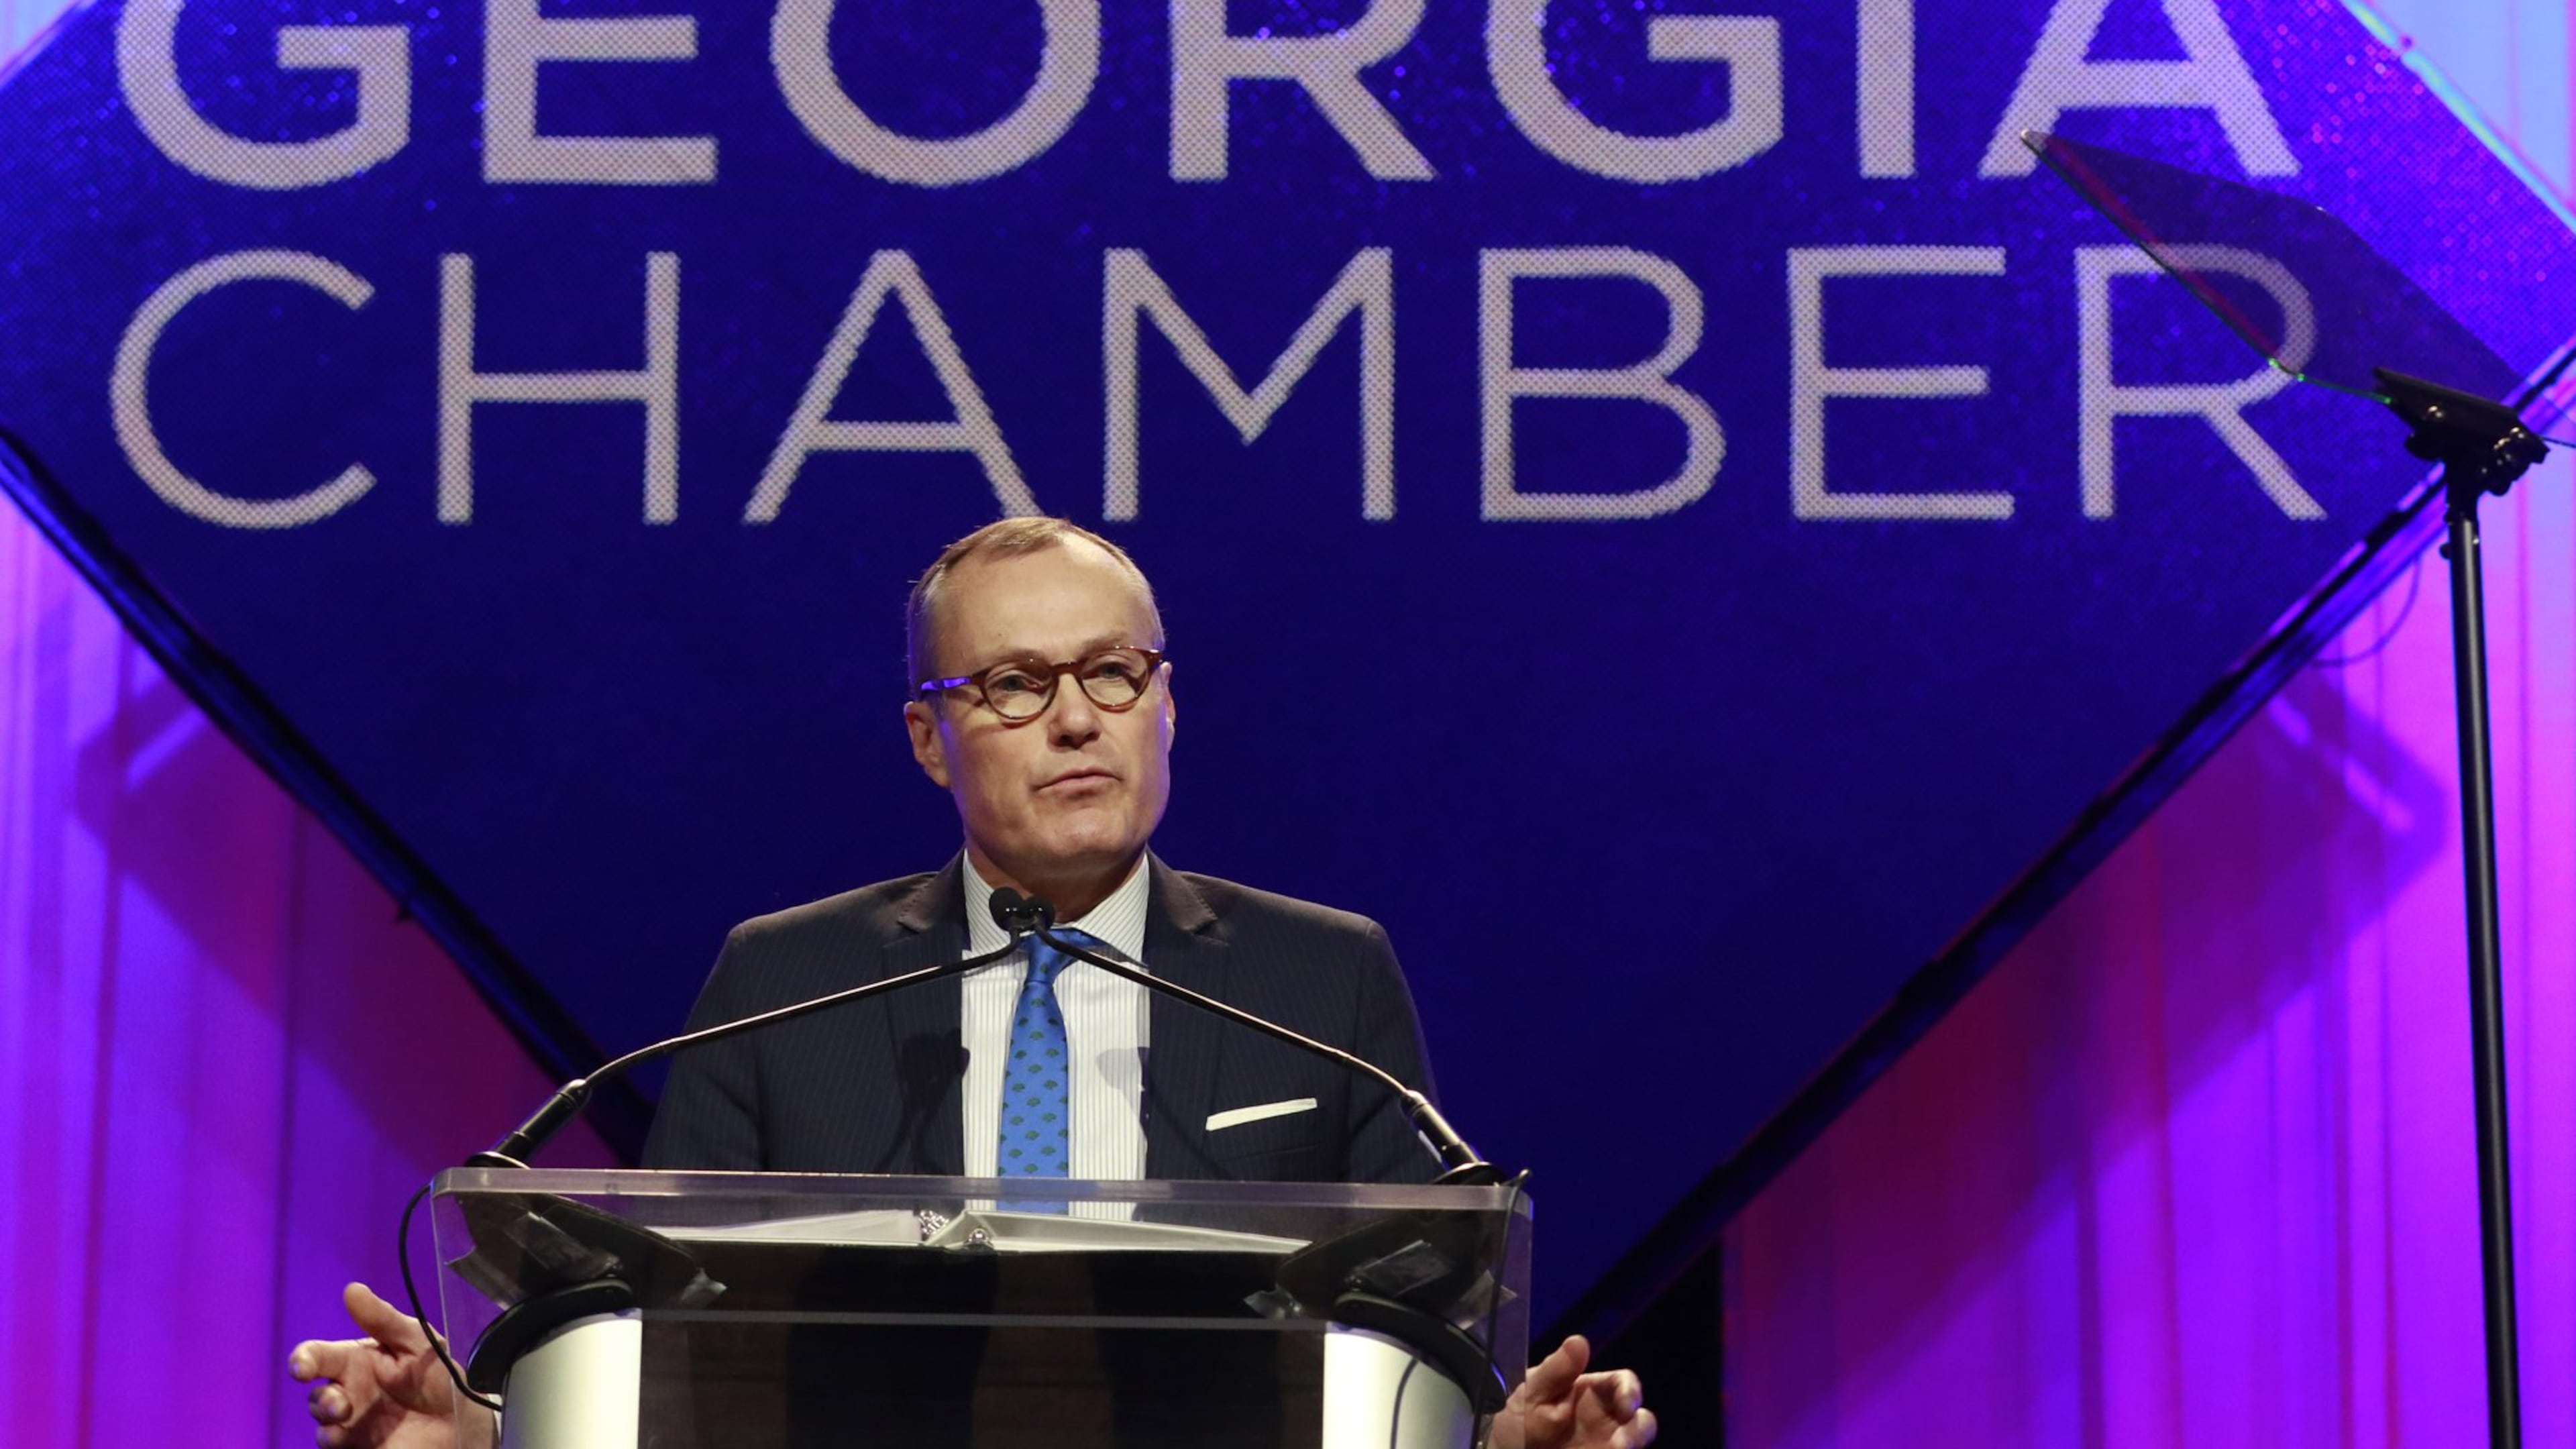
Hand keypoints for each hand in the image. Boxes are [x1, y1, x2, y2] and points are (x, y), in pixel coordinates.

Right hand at [286, 1282, 490, 1448]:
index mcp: (356, 1360)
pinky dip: (331, 1440)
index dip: (304, 1359)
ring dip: (326, 1420)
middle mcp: (346, 1390)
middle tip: (340, 1404)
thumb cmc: (436, 1374)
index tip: (302, 1367)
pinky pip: (331, 1444)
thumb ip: (383, 1320)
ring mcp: (349, 1421)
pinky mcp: (356, 1445)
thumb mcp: (417, 1341)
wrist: (460, 1420)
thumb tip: (352, 1290)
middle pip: (315, 1394)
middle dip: (321, 1399)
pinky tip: (342, 1438)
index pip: (318, 1356)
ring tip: (343, 1418)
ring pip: (321, 1421)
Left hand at [1491, 1334, 1654, 1448]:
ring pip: (1635, 1443)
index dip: (1631, 1391)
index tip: (1627, 1405)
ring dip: (1631, 1445)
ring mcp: (1605, 1444)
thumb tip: (1579, 1340)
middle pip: (1641, 1420)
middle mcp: (1606, 1420)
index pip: (1623, 1383)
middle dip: (1639, 1429)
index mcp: (1592, 1393)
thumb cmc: (1520, 1420)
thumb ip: (1556, 1370)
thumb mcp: (1532, 1393)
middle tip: (1622, 1444)